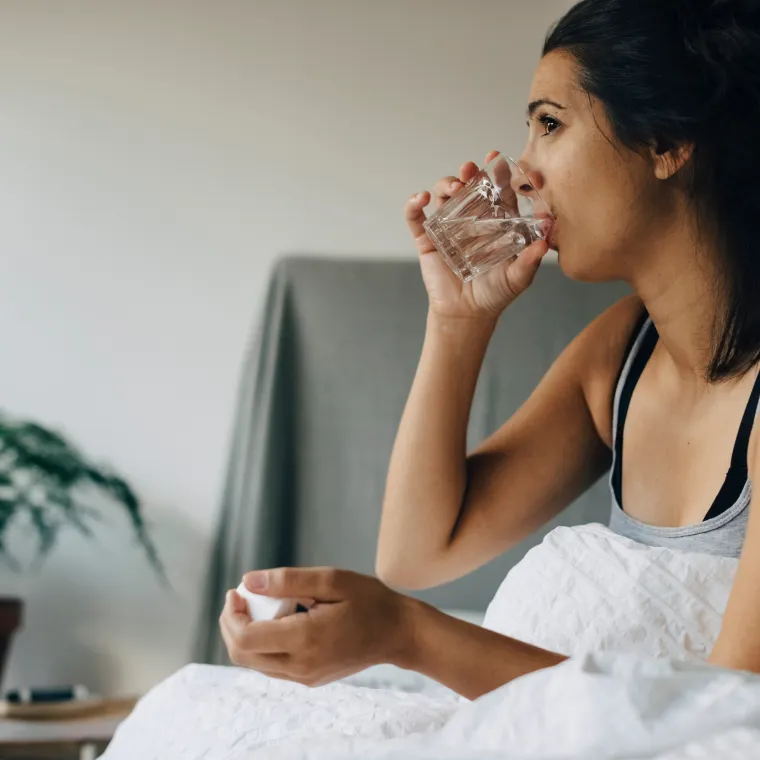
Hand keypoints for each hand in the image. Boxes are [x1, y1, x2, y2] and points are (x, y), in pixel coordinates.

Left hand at [219, 567, 413, 686]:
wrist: (398, 633)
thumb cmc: (368, 600)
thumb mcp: (330, 580)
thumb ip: (287, 580)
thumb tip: (248, 580)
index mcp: (304, 640)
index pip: (245, 638)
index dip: (231, 614)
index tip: (237, 591)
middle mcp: (300, 666)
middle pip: (242, 654)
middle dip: (232, 624)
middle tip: (241, 597)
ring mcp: (304, 677)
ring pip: (254, 663)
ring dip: (245, 634)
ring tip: (259, 604)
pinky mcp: (309, 679)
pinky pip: (271, 666)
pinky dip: (263, 643)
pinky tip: (277, 619)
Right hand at [406, 149, 548, 319]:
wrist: (467, 314)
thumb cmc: (495, 293)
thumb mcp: (518, 278)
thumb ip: (530, 260)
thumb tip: (545, 242)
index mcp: (496, 222)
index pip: (500, 191)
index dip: (501, 174)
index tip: (501, 161)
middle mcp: (471, 219)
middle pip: (470, 186)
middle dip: (470, 173)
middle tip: (472, 169)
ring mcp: (447, 227)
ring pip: (444, 195)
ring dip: (446, 184)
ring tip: (454, 186)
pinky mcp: (427, 240)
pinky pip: (415, 217)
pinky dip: (413, 205)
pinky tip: (421, 198)